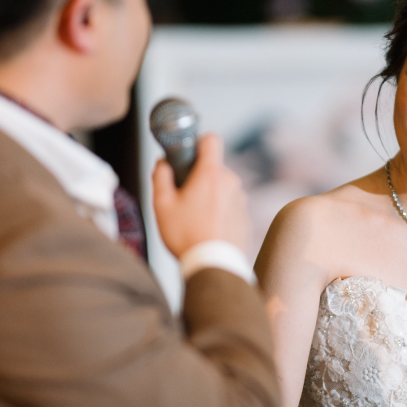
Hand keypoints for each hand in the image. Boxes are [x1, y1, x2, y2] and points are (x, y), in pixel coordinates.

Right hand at [152, 133, 248, 257]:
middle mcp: (231, 182)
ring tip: (194, 218)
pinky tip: (207, 229)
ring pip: (222, 188)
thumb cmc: (186, 236)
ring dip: (210, 195)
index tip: (186, 156)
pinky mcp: (246, 217)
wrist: (214, 267)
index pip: (211, 140)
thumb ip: (160, 176)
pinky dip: (220, 211)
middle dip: (199, 176)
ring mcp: (241, 200)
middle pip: (214, 167)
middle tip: (183, 196)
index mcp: (211, 174)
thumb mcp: (161, 205)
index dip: (197, 142)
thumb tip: (162, 164)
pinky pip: (230, 206)